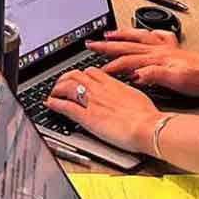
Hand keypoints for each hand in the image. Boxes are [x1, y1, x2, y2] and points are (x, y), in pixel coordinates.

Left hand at [45, 68, 159, 152]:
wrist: (147, 126)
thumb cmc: (148, 116)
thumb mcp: (138, 97)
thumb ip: (127, 95)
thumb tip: (126, 97)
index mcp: (113, 84)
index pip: (91, 71)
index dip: (81, 74)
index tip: (78, 77)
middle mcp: (100, 89)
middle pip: (76, 75)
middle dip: (65, 78)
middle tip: (60, 84)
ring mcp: (92, 102)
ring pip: (67, 86)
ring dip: (57, 88)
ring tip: (53, 93)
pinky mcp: (87, 117)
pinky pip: (66, 106)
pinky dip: (55, 103)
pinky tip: (49, 104)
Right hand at [86, 27, 178, 77]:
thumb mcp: (177, 81)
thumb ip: (155, 75)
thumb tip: (136, 74)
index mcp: (157, 58)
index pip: (127, 61)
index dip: (110, 66)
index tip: (97, 71)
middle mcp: (160, 50)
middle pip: (127, 45)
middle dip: (107, 44)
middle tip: (91, 43)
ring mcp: (167, 48)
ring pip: (138, 37)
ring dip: (122, 34)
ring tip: (109, 33)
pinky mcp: (174, 49)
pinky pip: (156, 36)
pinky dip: (146, 32)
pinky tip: (145, 32)